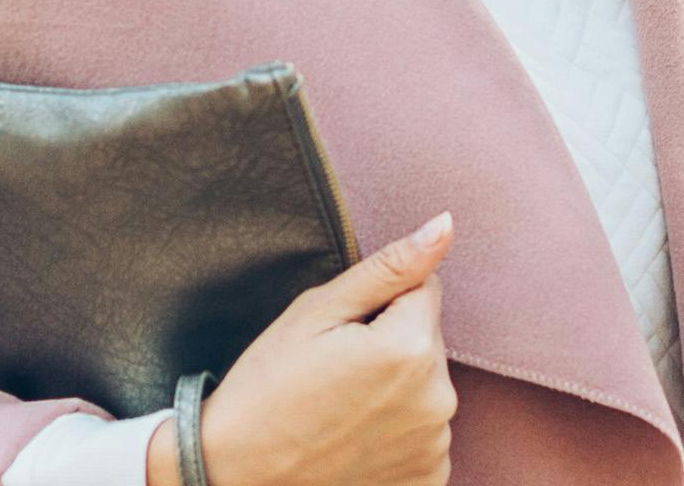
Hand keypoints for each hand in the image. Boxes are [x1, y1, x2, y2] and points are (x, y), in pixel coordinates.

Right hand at [193, 213, 458, 485]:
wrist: (238, 474)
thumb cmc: (270, 385)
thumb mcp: (318, 310)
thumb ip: (390, 266)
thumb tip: (445, 224)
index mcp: (412, 348)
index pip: (424, 289)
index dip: (380, 302)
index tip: (342, 332)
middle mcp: (438, 401)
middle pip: (428, 338)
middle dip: (392, 342)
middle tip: (336, 369)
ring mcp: (435, 448)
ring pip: (427, 385)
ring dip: (397, 387)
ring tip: (341, 406)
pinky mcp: (428, 480)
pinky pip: (426, 432)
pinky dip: (398, 430)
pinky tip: (356, 438)